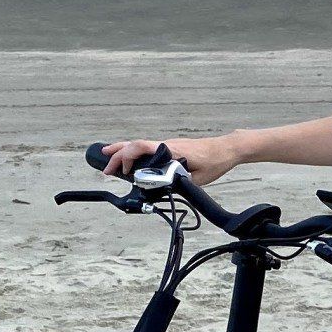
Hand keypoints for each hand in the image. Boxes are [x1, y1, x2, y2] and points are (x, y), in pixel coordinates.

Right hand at [93, 135, 241, 182]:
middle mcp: (166, 144)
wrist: (226, 148)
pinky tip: (130, 161)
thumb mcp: (197, 177)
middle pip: (134, 144)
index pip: (140, 147)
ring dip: (123, 152)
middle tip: (105, 168)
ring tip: (108, 160)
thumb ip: (179, 182)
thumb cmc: (214, 161)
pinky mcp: (171, 148)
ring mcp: (167, 145)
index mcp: (170, 149)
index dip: (127, 157)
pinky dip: (134, 153)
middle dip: (116, 154)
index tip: (122, 172)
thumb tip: (163, 187)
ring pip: (139, 145)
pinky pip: (147, 148)